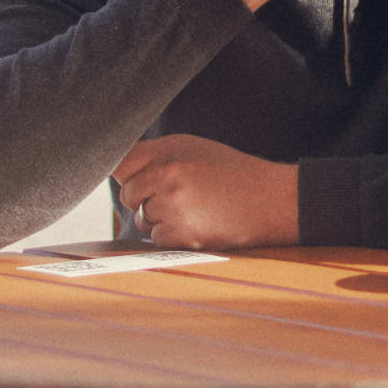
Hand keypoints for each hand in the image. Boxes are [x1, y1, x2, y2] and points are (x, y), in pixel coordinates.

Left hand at [114, 135, 298, 248]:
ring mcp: (173, 205)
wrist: (271, 199)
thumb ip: (156, 156)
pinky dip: (172, 236)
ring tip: (194, 209)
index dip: (123, 173)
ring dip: (160, 219)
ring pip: (143, 218)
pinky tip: (198, 223)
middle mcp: (168, 174)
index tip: (130, 178)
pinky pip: (157, 238)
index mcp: (170, 150)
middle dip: (143, 199)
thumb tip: (116, 168)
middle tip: (177, 196)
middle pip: (127, 194)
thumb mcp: (194, 149)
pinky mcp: (182, 234)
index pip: (120, 161)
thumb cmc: (230, 173)